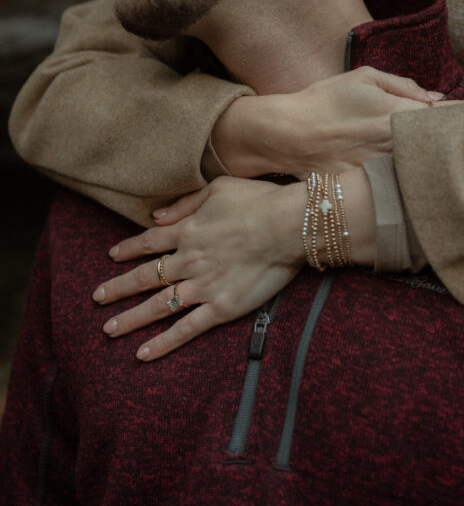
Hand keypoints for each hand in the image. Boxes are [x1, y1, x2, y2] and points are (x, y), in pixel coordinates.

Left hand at [92, 176, 304, 360]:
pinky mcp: (221, 308)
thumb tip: (157, 216)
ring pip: (158, 306)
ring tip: (109, 330)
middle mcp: (189, 260)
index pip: (149, 242)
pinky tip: (142, 354)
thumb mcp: (218, 188)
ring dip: (131, 319)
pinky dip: (162, 343)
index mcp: (188, 231)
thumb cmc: (258, 200)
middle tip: (97, 298)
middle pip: (145, 276)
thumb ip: (186, 203)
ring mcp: (203, 286)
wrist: (288, 225)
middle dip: (118, 288)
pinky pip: (185, 329)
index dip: (128, 249)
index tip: (111, 255)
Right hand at [213, 67, 442, 178]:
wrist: (287, 134)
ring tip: (447, 158)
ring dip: (435, 161)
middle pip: (439, 146)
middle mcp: (393, 144)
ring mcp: (382, 168)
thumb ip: (402, 85)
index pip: (444, 116)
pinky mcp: (370, 186)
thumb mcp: (362, 77)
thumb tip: (436, 98)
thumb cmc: (324, 99)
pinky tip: (417, 176)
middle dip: (456, 141)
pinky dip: (411, 178)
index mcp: (395, 113)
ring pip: (422, 166)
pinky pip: (400, 182)